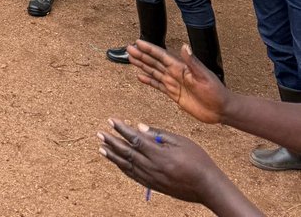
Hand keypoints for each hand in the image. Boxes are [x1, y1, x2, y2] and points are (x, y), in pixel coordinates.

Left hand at [98, 120, 228, 207]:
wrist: (208, 187)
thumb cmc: (198, 160)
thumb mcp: (180, 141)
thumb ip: (158, 134)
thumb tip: (139, 127)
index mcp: (159, 154)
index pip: (135, 139)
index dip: (121, 129)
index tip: (111, 120)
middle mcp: (153, 168)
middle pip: (127, 153)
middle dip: (112, 142)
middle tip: (100, 133)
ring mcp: (153, 179)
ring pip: (128, 166)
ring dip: (114, 156)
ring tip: (102, 148)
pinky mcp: (155, 187)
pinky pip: (135, 177)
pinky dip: (124, 168)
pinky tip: (118, 163)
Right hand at [128, 41, 229, 125]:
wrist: (221, 109)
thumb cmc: (215, 92)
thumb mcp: (204, 76)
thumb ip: (193, 62)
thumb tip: (184, 46)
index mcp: (181, 68)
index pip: (161, 56)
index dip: (149, 49)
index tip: (138, 42)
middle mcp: (175, 74)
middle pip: (154, 63)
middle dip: (142, 55)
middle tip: (128, 49)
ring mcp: (174, 84)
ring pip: (154, 72)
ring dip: (143, 65)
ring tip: (131, 59)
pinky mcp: (174, 95)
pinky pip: (158, 86)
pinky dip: (149, 81)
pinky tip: (140, 77)